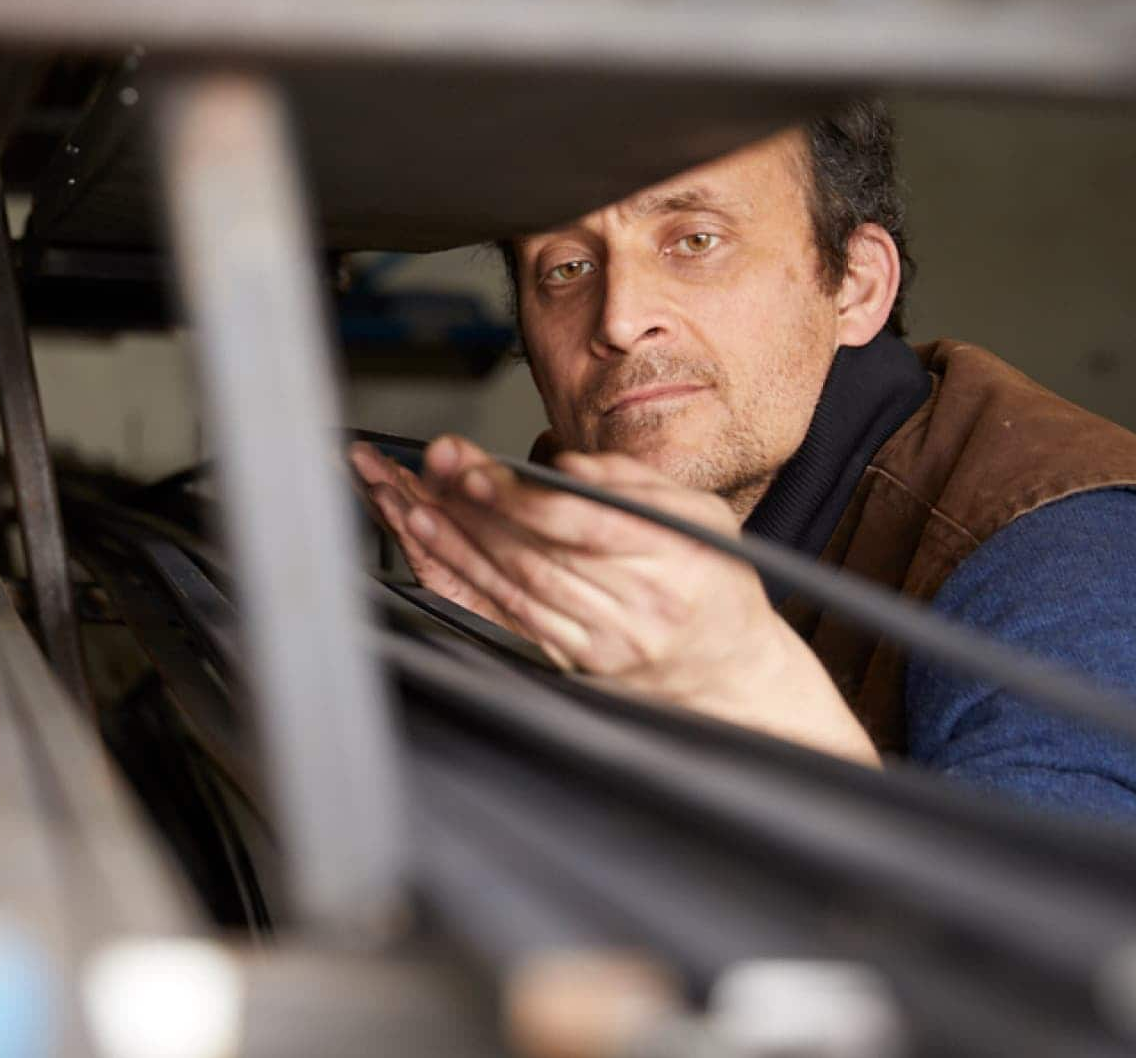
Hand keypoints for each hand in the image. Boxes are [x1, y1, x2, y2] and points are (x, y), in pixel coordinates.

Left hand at [360, 435, 878, 765]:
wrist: (729, 670)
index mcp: (673, 560)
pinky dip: (463, 581)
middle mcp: (635, 607)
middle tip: (422, 467)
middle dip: (470, 508)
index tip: (473, 470)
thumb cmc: (714, 579)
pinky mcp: (572, 660)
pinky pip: (507, 617)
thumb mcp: (701, 514)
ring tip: (406, 501)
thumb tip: (565, 465)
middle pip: (535, 553)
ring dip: (453, 542)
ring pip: (513, 585)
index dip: (521, 500)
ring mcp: (599, 641)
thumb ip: (632, 482)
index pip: (582, 526)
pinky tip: (430, 550)